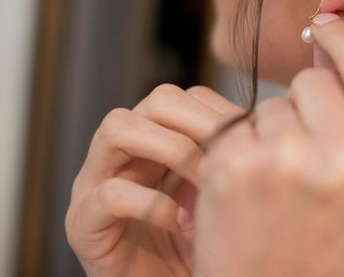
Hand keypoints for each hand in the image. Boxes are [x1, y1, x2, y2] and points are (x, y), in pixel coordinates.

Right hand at [65, 84, 244, 276]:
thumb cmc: (201, 244)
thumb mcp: (219, 193)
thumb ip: (228, 159)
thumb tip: (261, 127)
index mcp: (156, 137)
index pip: (186, 97)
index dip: (219, 112)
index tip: (252, 141)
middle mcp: (123, 149)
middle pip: (157, 100)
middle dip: (200, 124)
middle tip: (230, 156)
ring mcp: (95, 180)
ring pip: (118, 128)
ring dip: (171, 150)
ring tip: (205, 181)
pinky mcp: (82, 221)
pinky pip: (109, 194)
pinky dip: (152, 205)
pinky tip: (182, 223)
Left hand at [194, 18, 343, 276]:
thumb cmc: (324, 234)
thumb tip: (332, 35)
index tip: (327, 25)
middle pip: (315, 82)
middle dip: (306, 105)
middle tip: (304, 158)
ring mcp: (288, 162)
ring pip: (274, 103)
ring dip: (273, 130)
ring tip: (278, 183)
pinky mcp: (235, 166)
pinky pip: (239, 123)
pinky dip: (241, 147)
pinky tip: (249, 187)